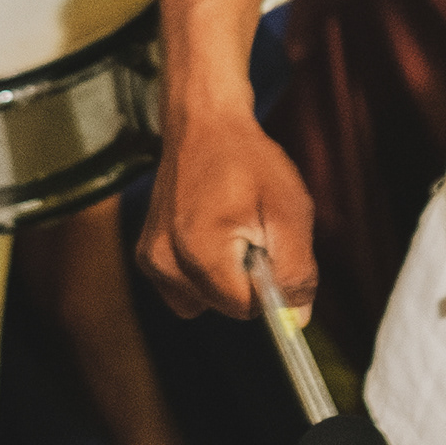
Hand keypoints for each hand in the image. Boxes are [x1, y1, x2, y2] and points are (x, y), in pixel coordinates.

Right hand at [138, 106, 319, 323]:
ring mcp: (151, 260)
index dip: (269, 283)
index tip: (269, 245)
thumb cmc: (248, 160)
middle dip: (248, 279)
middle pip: (226, 307)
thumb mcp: (289, 210)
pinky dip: (204, 275)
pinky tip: (211, 238)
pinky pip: (186, 292)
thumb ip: (297, 270)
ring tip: (231, 231)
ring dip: (227, 279)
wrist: (203, 124)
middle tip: (251, 230)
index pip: (246, 308)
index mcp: (198, 250)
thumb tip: (298, 320)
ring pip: (206, 303)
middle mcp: (165, 260)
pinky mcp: (147, 257)